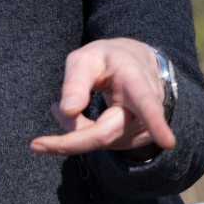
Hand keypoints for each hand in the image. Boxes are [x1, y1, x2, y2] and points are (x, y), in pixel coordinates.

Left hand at [29, 37, 175, 156]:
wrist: (135, 67)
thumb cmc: (109, 60)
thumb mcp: (88, 58)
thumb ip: (75, 81)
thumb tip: (67, 111)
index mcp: (137, 83)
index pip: (146, 103)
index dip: (155, 122)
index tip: (167, 141)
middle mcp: (144, 111)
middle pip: (106, 133)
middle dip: (71, 141)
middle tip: (36, 145)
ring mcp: (139, 130)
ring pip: (98, 141)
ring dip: (71, 131)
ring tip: (61, 106)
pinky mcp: (129, 141)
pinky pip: (99, 144)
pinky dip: (79, 134)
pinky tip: (75, 115)